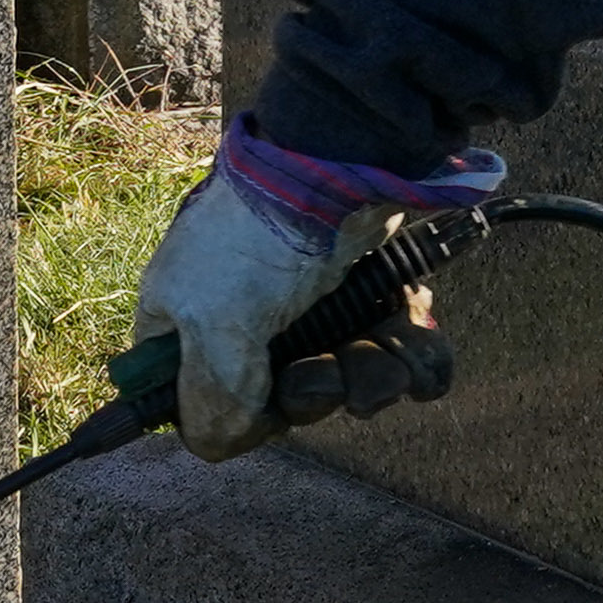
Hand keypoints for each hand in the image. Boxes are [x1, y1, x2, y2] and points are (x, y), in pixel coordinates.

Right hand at [127, 128, 506, 459]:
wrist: (342, 159)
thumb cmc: (261, 236)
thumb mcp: (212, 325)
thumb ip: (210, 400)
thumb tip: (218, 443)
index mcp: (189, 322)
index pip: (197, 402)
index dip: (234, 420)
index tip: (261, 412)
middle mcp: (249, 319)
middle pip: (284, 401)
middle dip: (318, 394)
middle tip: (325, 369)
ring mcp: (314, 306)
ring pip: (347, 382)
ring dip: (370, 377)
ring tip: (378, 343)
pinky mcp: (371, 295)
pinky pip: (396, 356)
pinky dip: (412, 357)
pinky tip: (413, 336)